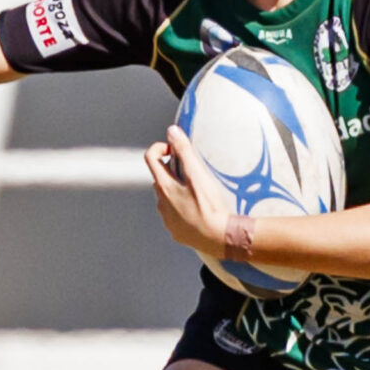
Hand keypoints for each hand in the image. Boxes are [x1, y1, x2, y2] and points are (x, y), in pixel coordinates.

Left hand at [145, 126, 243, 267]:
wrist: (218, 238)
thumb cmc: (209, 206)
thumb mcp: (197, 174)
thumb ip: (184, 151)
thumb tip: (171, 131)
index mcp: (164, 186)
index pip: (151, 157)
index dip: (162, 148)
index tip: (176, 150)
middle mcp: (161, 203)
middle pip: (160, 178)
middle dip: (173, 170)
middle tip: (193, 171)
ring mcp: (166, 218)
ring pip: (167, 197)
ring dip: (178, 191)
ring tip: (198, 193)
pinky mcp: (175, 231)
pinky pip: (174, 214)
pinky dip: (183, 208)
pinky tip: (199, 211)